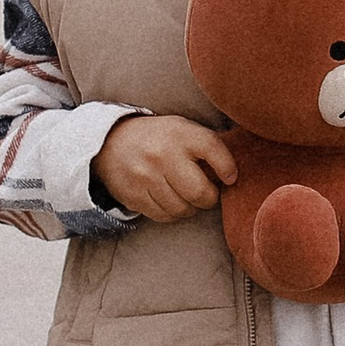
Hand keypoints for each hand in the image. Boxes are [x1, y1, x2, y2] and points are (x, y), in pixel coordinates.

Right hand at [94, 112, 238, 223]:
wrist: (110, 142)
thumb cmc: (158, 138)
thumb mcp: (182, 129)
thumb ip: (206, 145)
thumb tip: (234, 173)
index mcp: (179, 133)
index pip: (213, 148)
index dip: (228, 167)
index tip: (230, 177)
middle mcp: (162, 154)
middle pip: (199, 192)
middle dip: (209, 198)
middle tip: (207, 193)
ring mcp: (146, 176)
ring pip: (182, 209)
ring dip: (191, 208)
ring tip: (187, 197)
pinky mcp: (134, 195)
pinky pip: (164, 216)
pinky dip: (172, 213)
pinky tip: (171, 201)